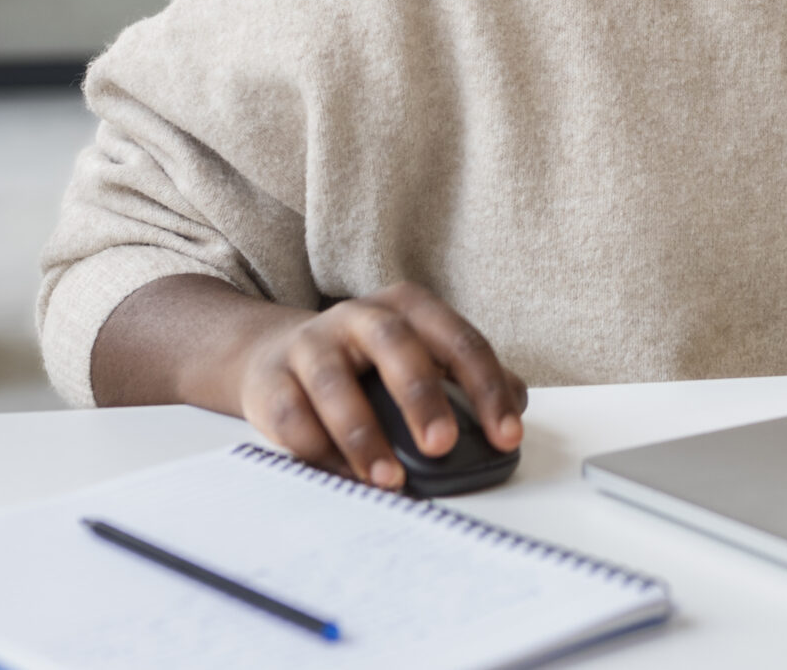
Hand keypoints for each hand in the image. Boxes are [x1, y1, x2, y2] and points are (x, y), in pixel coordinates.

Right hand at [233, 282, 527, 489]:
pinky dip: (317, 451)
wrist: (273, 354)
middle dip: (422, 397)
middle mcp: (361, 317)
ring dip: (363, 435)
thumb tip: (516, 404)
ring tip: (390, 478)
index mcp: (409, 308)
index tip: (507, 436)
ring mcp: (311, 344)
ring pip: (335, 384)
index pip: (459, 341)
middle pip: (397, 346)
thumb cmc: (365, 363)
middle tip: (442, 445)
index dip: (487, 388)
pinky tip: (342, 477)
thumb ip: (466, 379)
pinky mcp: (270, 379)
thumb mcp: (420, 355)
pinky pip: (290, 415)